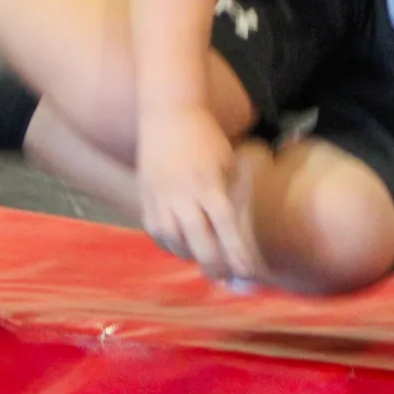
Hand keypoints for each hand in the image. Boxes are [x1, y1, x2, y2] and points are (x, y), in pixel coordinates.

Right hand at [138, 106, 257, 282]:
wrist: (167, 114)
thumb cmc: (206, 137)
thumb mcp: (228, 161)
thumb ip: (231, 193)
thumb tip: (237, 228)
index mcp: (210, 184)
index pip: (226, 228)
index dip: (237, 254)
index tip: (248, 273)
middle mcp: (184, 196)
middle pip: (199, 243)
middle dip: (214, 266)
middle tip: (225, 278)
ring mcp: (161, 199)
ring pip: (175, 243)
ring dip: (191, 256)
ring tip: (204, 260)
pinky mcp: (145, 199)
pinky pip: (157, 233)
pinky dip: (170, 244)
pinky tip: (182, 246)